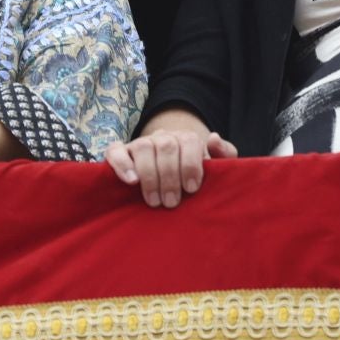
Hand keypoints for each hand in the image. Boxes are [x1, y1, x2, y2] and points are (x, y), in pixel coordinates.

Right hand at [104, 129, 237, 208]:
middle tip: (171, 202)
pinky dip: (121, 164)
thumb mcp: (216, 167)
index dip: (190, 165)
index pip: (189, 141)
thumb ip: (224, 154)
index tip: (192, 189)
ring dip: (149, 175)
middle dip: (169, 176)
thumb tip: (213, 139)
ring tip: (154, 201)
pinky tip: (131, 181)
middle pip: (165, 146)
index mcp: (186, 138)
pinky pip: (115, 151)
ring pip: (142, 147)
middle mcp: (162, 137)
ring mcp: (140, 143)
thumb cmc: (195, 178)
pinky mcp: (120, 152)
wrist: (171, 176)